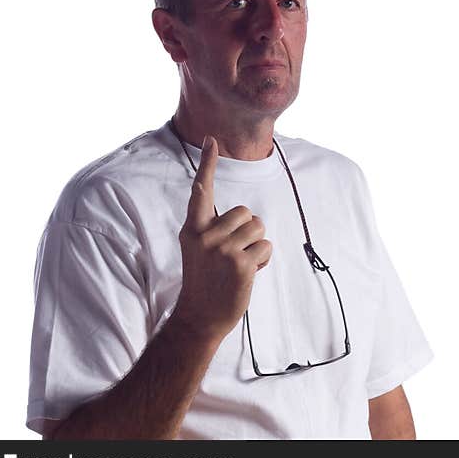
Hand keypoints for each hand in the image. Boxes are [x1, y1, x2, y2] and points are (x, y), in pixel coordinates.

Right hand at [176, 136, 272, 340]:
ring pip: (258, 228)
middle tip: (231, 256)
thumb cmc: (205, 281)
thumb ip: (212, 228)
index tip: (212, 140)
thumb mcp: (199, 249)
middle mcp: (205, 235)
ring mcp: (222, 249)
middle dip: (247, 231)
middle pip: (246, 213)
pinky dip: (262, 261)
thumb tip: (243, 216)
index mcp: (192, 229)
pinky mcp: (240, 263)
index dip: (207, 165)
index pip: (200, 192)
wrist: (200, 317)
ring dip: (255, 247)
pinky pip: (265, 247)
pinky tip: (246, 274)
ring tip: (237, 266)